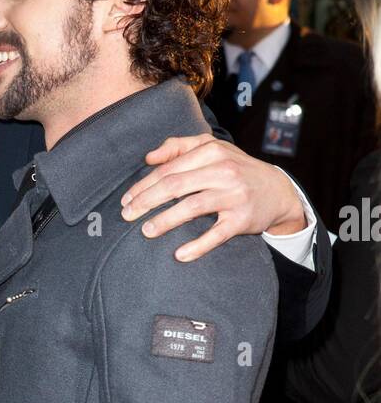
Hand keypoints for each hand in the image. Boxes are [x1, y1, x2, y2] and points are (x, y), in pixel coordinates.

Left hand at [121, 133, 307, 260]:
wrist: (277, 190)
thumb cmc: (236, 168)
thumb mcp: (212, 148)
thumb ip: (179, 147)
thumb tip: (148, 158)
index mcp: (211, 151)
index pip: (169, 169)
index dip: (143, 185)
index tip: (126, 199)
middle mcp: (222, 171)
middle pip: (175, 186)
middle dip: (146, 201)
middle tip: (127, 215)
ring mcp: (233, 196)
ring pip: (192, 208)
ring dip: (165, 221)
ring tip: (146, 231)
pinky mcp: (242, 220)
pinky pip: (216, 235)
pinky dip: (197, 246)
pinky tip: (179, 255)